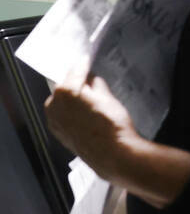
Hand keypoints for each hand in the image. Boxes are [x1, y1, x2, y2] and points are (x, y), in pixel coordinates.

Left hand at [44, 63, 138, 180]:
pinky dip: (72, 112)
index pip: (76, 70)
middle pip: (65, 86)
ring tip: (92, 102)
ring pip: (62, 101)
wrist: (112, 153)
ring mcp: (54, 119)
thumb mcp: (107, 95)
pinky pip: (62, 115)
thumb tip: (90, 79)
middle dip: (77, 84)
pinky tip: (88, 116)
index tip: (88, 59)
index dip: (85, 65)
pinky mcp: (58, 132)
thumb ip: (95, 83)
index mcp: (65, 90)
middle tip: (93, 84)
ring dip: (73, 99)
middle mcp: (54, 104)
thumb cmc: (111, 124)